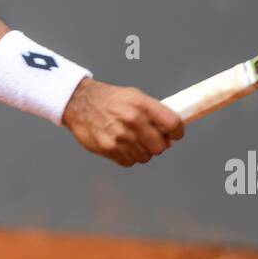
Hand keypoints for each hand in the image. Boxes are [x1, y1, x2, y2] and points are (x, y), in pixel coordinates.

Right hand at [60, 78, 185, 166]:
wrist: (80, 103)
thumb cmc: (110, 100)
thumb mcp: (135, 96)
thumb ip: (153, 112)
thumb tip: (170, 134)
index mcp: (141, 104)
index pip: (172, 123)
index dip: (178, 132)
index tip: (175, 135)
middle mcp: (132, 120)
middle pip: (161, 146)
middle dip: (158, 145)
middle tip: (151, 139)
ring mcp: (121, 136)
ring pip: (145, 157)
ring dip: (142, 151)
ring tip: (132, 140)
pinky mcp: (109, 149)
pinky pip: (129, 162)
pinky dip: (128, 157)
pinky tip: (121, 145)